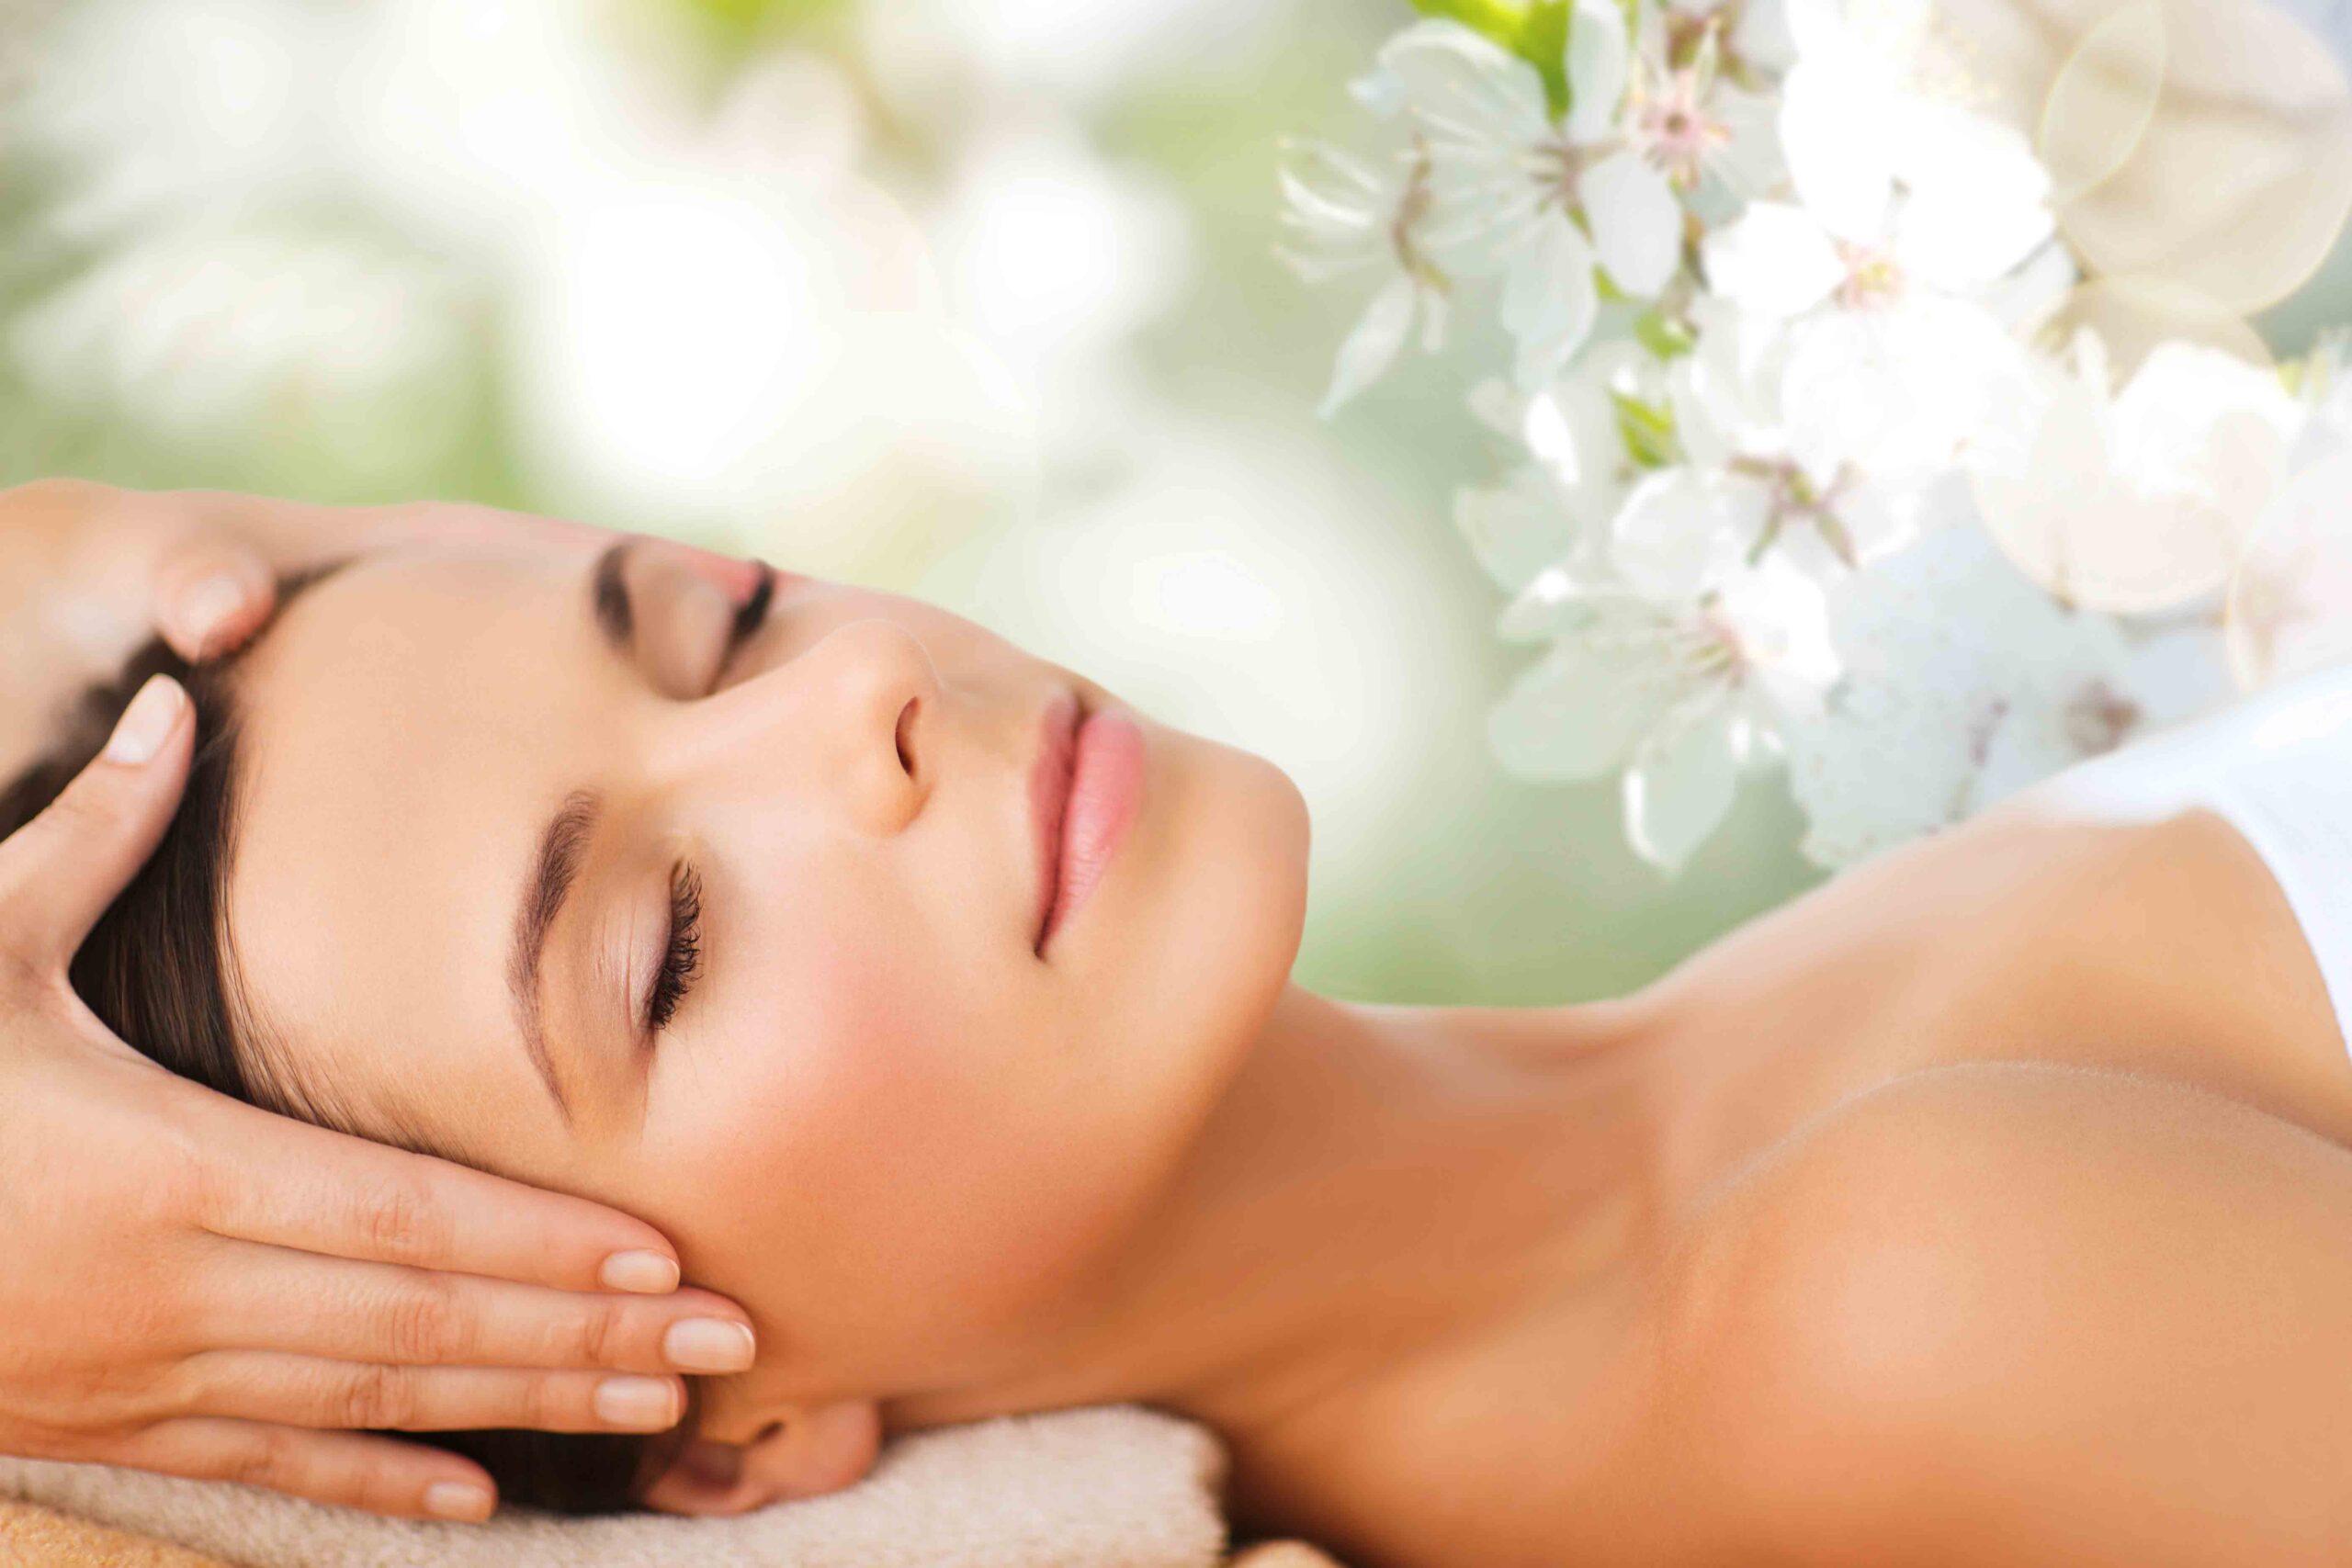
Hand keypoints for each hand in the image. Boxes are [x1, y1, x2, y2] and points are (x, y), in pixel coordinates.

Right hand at [0, 678, 758, 1520]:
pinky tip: (478, 1497)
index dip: (541, 1244)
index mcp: (162, 1166)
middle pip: (422, 1323)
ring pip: (372, 1405)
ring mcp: (140, 1374)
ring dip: (524, 1405)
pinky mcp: (103, 1424)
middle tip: (734, 1338)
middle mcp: (174, 1288)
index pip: (400, 1218)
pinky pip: (269, 1465)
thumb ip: (93, 836)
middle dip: (587, 1333)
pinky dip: (379, 1483)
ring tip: (660, 1404)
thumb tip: (176, 700)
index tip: (665, 1253)